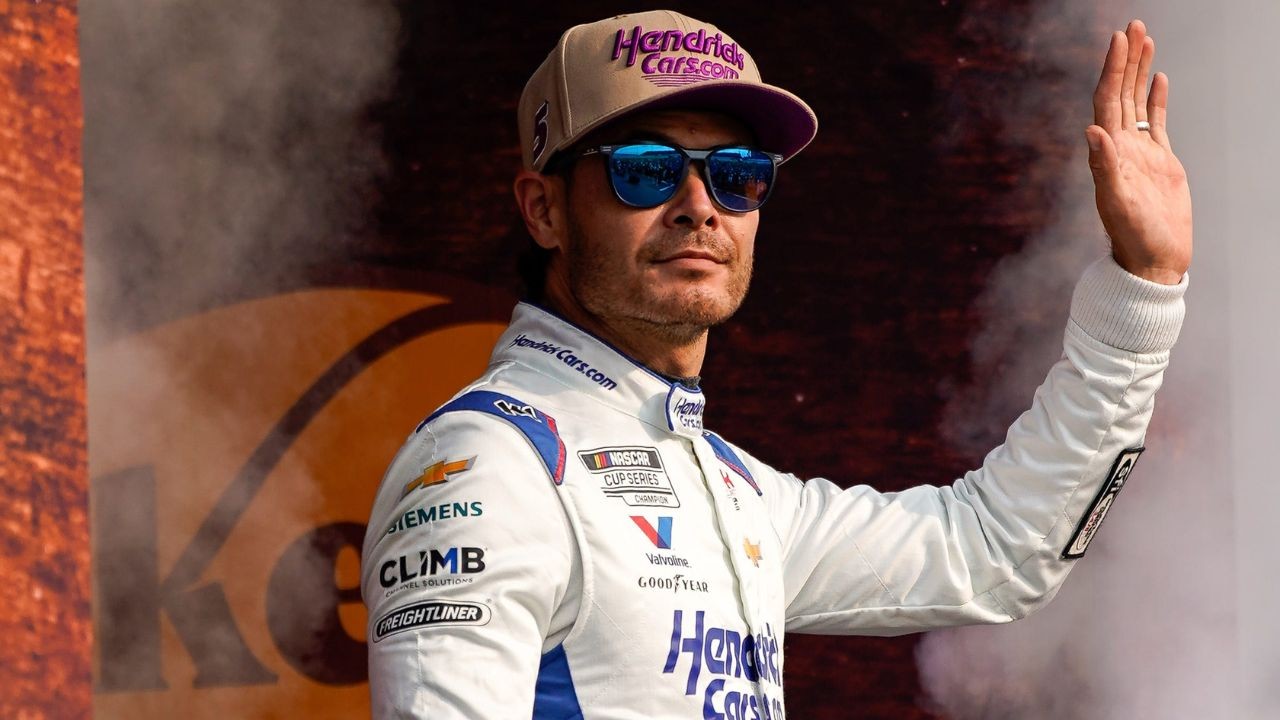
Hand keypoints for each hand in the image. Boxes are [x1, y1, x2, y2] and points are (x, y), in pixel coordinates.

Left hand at [1086, 19, 1192, 284]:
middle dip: (1126, 60)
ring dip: (1140, 71)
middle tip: (1131, 24)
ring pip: (1138, 102)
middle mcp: (1120, 147)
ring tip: (1144, 39)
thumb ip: (1104, 167)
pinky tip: (1158, 78)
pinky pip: (1155, 122)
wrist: (1152, 260)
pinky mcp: (1159, 161)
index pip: (1107, 101)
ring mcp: (1140, 152)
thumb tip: (1092, 131)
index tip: (1117, 40)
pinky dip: (1156, 99)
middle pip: (1121, 93)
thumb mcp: (1117, 202)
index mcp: (1108, 152)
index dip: (1112, 70)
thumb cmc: (1133, 237)